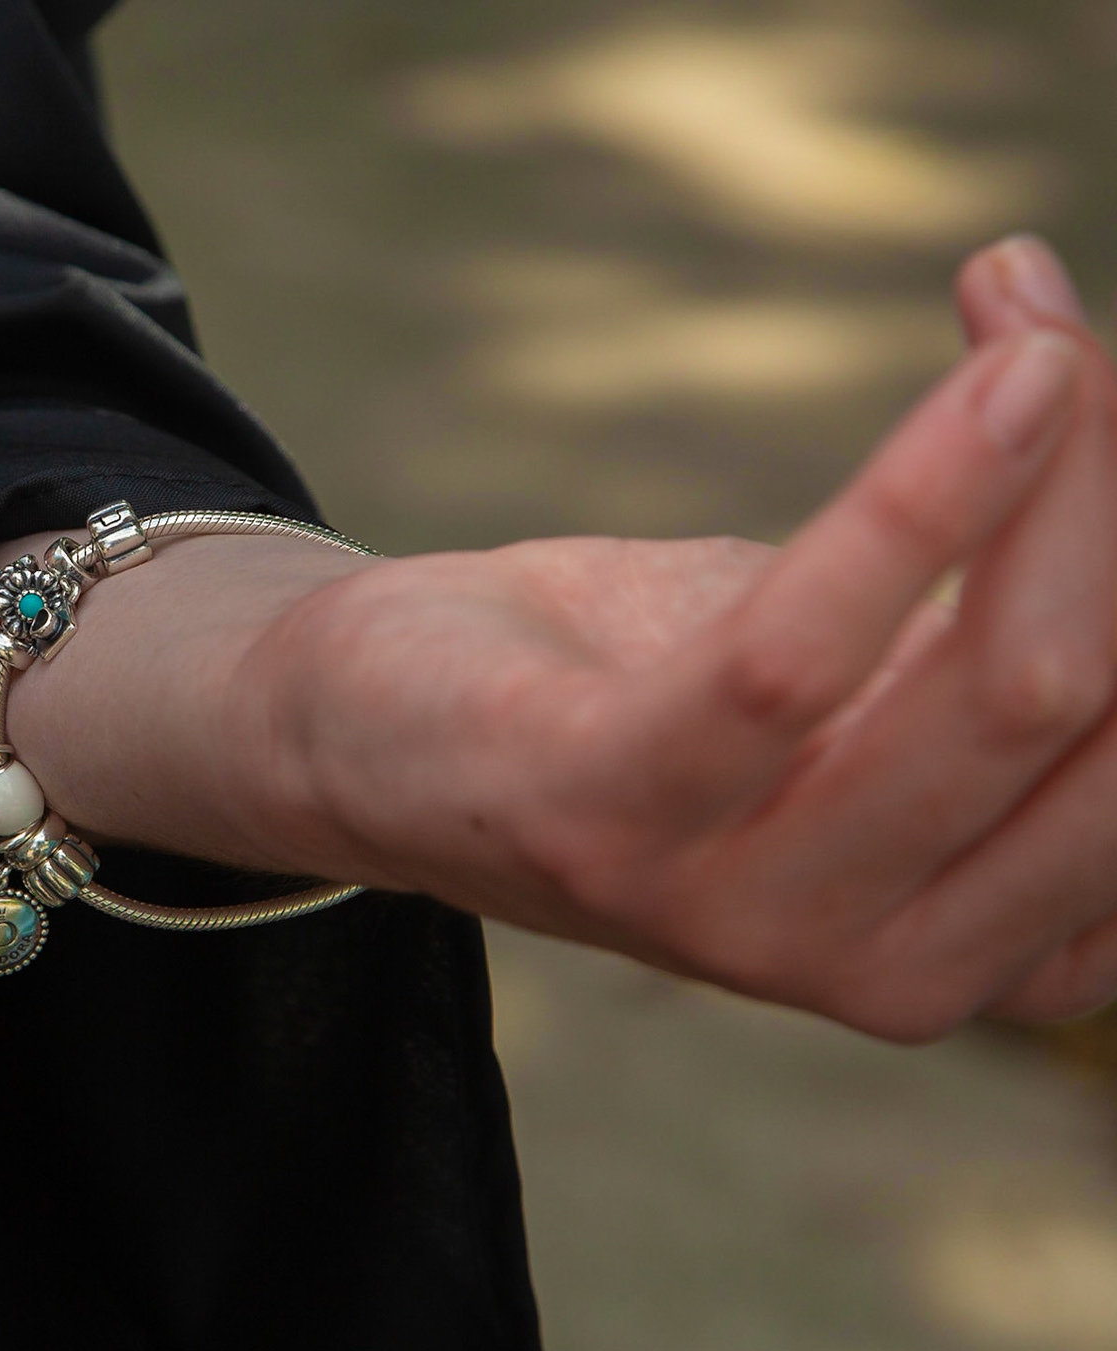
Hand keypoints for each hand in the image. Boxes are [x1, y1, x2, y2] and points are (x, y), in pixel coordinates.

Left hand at [0, 237, 1116, 1041]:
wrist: (378, 736)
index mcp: (984, 954)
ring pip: (993, 684)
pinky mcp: (606, 815)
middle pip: (1096, 714)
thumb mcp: (866, 689)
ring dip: (1053, 460)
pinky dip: (920, 493)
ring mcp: (740, 919)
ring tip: (1023, 304)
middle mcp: (888, 975)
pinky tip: (995, 357)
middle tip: (1051, 328)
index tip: (1106, 404)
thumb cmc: (645, 696)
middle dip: (1111, 489)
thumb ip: (991, 651)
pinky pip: (800, 652)